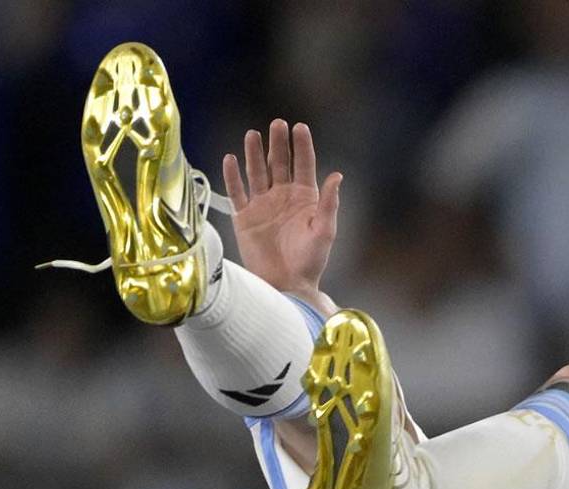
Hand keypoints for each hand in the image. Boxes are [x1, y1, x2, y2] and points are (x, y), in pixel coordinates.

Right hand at [222, 119, 341, 301]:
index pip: (304, 165)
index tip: (300, 127)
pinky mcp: (245, 216)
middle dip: (278, 143)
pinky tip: (231, 159)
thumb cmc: (310, 261)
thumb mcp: (325, 231)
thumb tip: (337, 175)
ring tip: (253, 135)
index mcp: (305, 198)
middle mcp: (283, 197)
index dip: (302, 146)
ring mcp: (263, 205)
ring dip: (255, 154)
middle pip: (279, 163)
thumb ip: (329, 203)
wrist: (287, 285)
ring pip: (257, 172)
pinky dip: (233, 176)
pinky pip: (237, 192)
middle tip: (277, 124)